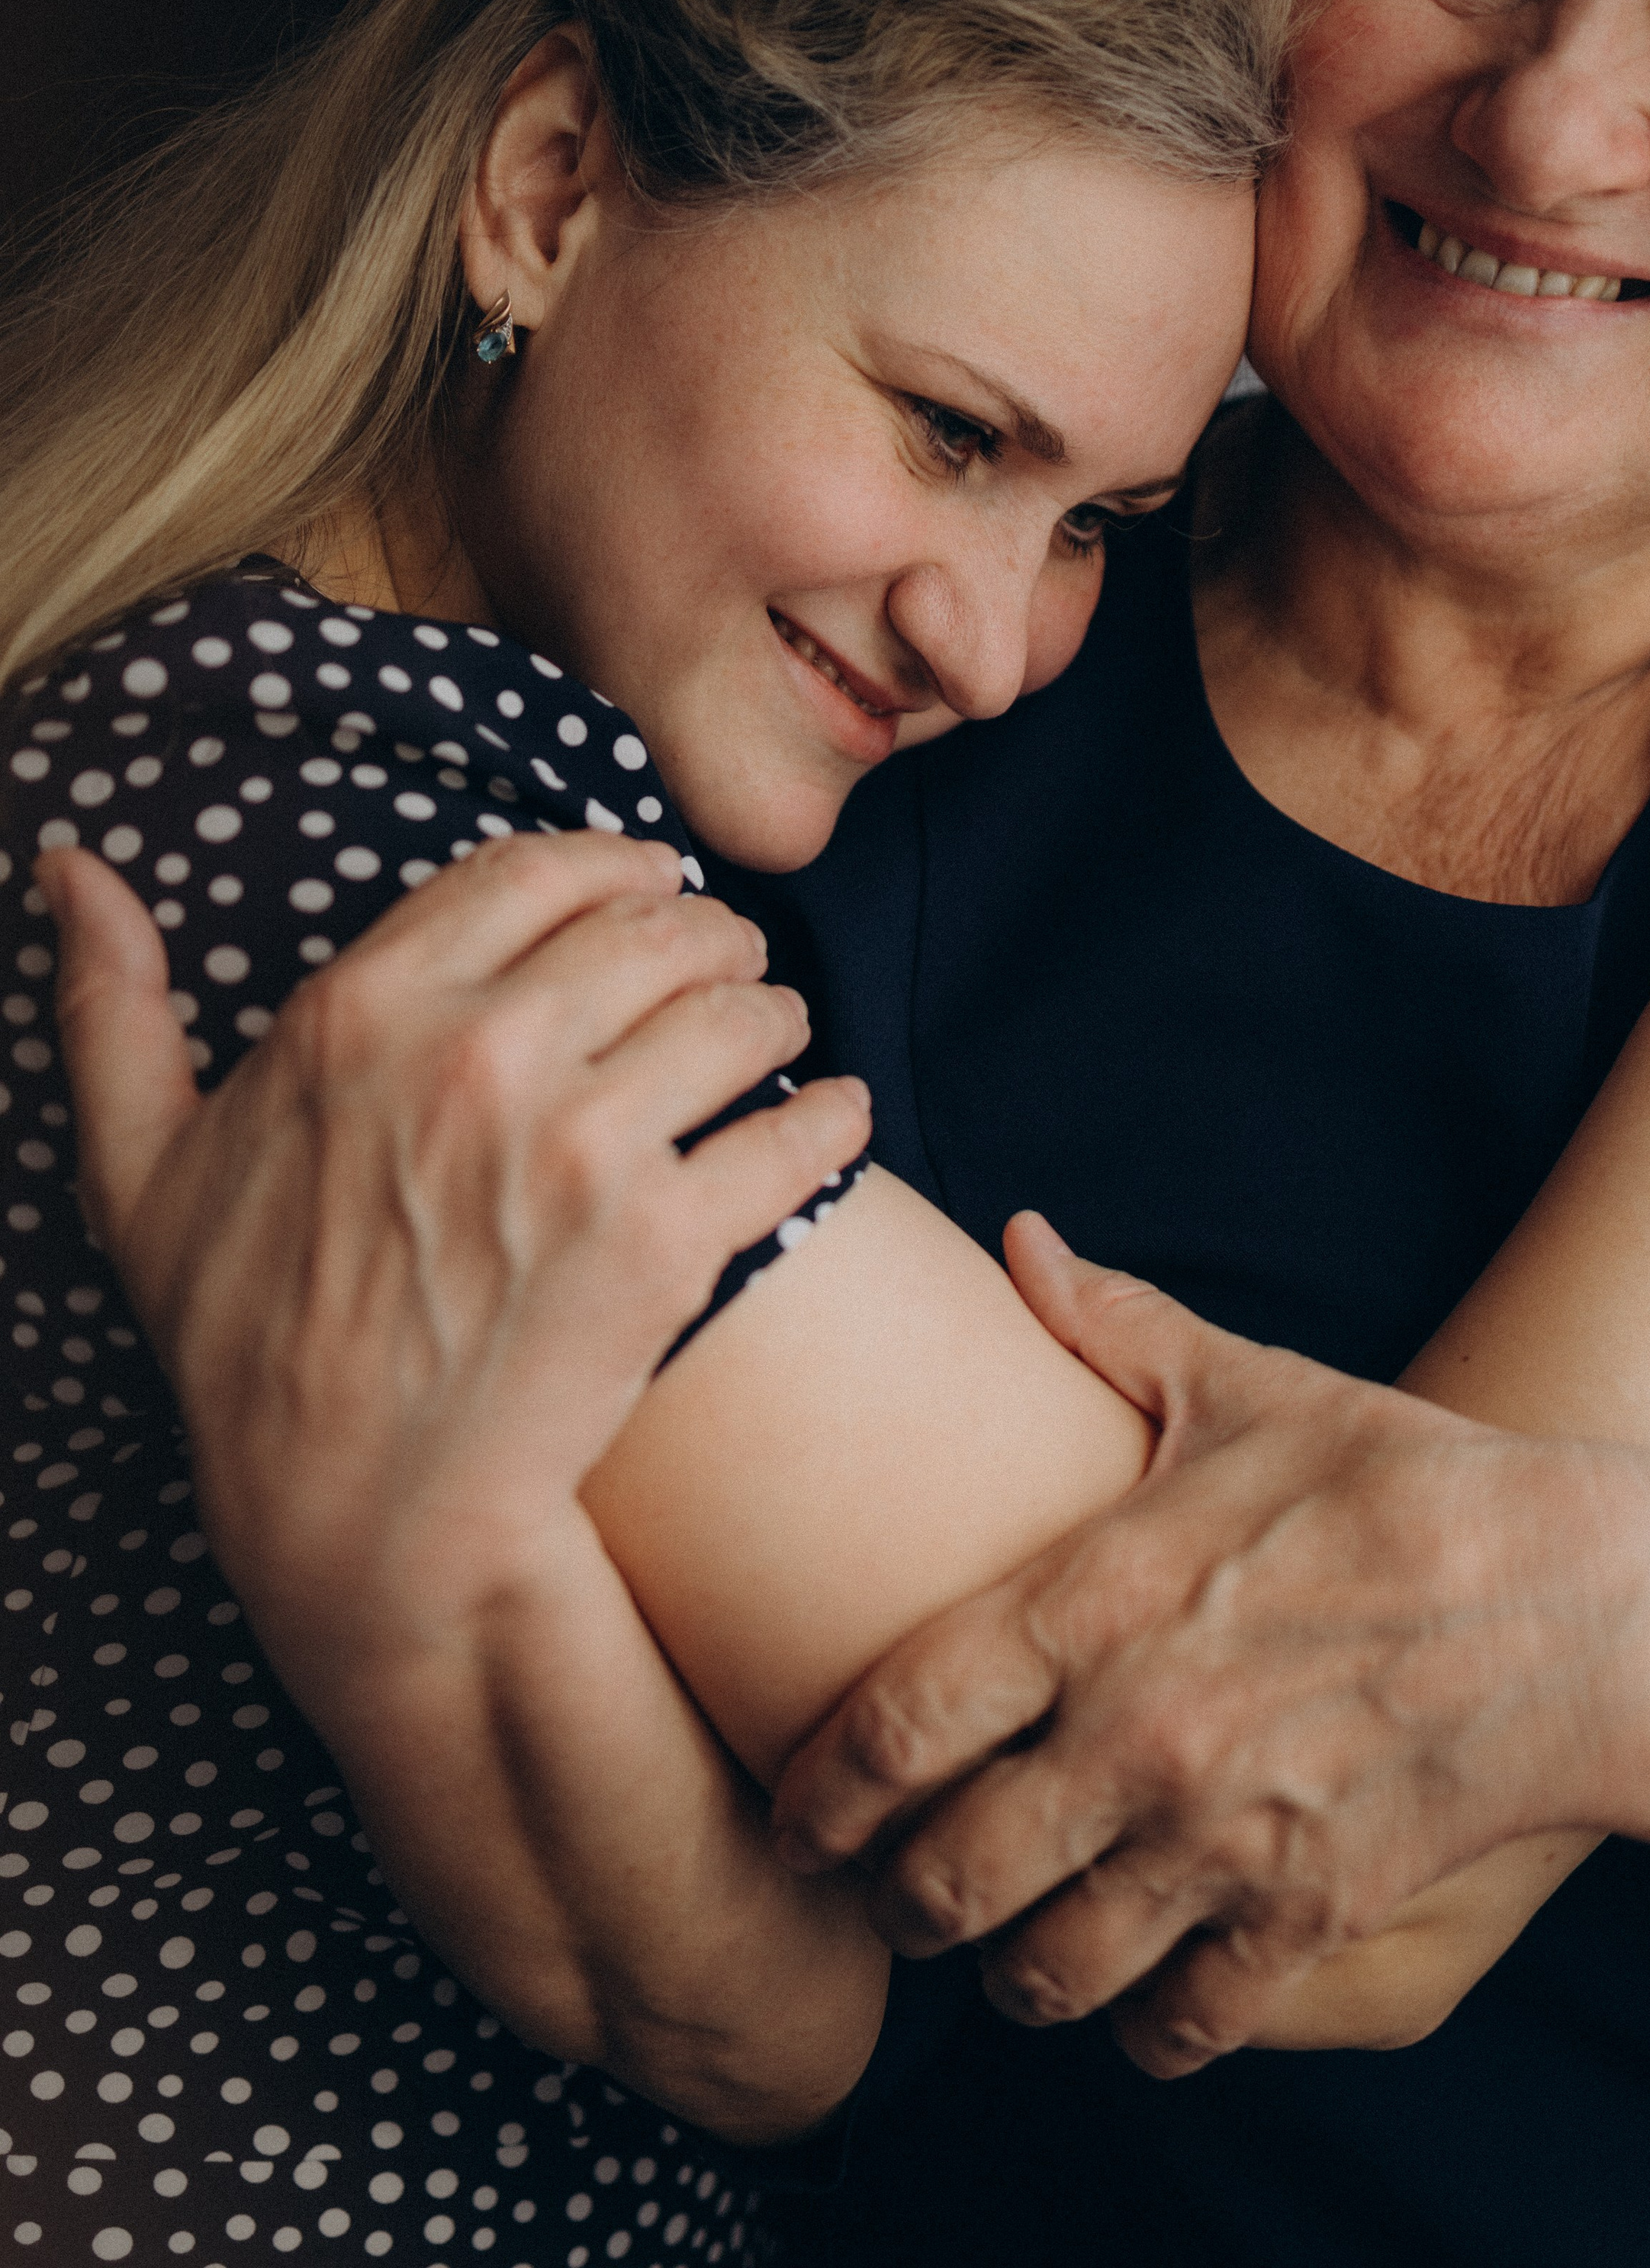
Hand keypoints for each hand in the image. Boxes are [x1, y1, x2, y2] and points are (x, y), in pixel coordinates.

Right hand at [36, 831, 868, 1736]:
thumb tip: (64, 867)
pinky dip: (832, 1117)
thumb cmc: (243, 1342)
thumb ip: (111, 1007)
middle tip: (731, 965)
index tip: (650, 885)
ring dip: (774, 1014)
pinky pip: (795, 1133)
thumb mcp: (143, 1169)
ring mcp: (575, 1148)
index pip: (536, 869)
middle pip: (658, 927)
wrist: (349, 1519)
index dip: (614, 865)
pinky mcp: (662, 1244)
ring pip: (740, 1013)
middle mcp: (474, 1057)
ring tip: (775, 1038)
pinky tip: (836, 1117)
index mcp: (361, 1012)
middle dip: (710, 935)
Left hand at [773, 1216, 1645, 2075]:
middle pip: (942, 1883)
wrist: (1578, 1600)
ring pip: (1044, 1977)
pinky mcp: (1306, 1921)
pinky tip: (1142, 1990)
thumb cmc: (1399, 1481)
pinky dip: (1144, 2029)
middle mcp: (1135, 1742)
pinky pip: (1177, 2032)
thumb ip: (1111, 1323)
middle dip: (900, 1903)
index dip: (817, 1792)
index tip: (796, 1815)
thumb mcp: (1244, 1386)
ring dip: (1011, 1974)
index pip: (893, 1726)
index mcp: (1093, 1607)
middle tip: (898, 1891)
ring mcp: (1219, 1845)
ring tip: (1010, 1944)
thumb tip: (1017, 1238)